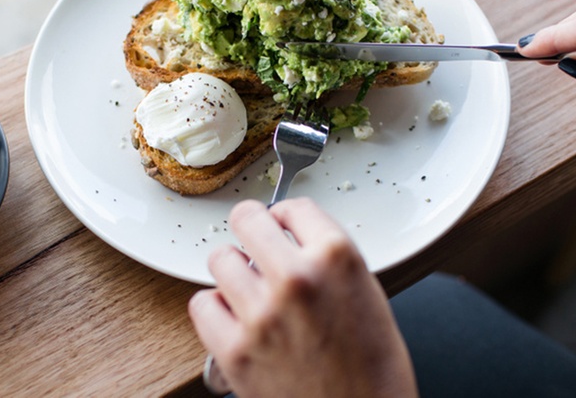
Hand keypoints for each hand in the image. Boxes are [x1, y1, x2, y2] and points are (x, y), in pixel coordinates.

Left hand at [189, 198, 416, 397]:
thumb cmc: (373, 368)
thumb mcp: (366, 293)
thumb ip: (327, 258)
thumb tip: (291, 237)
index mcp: (337, 258)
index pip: (294, 206)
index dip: (285, 216)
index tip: (281, 225)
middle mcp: (297, 278)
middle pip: (246, 219)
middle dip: (252, 230)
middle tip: (254, 243)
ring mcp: (261, 314)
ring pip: (220, 259)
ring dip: (233, 271)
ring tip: (249, 289)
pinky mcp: (234, 350)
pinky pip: (202, 303)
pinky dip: (215, 309)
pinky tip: (236, 318)